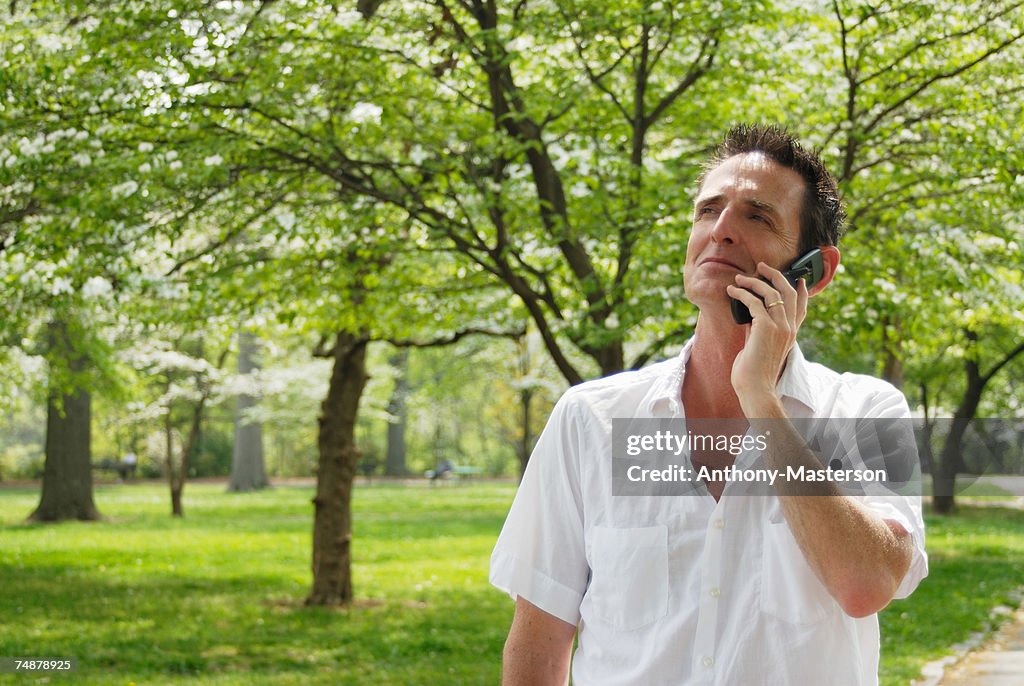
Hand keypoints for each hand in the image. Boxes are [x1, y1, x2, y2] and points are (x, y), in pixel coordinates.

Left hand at [725, 263, 807, 412]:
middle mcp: (789, 328)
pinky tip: (731, 291)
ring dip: (753, 282)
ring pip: (771, 293)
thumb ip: (760, 330)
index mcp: (791, 334)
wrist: (756, 388)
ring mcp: (780, 327)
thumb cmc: (754, 372)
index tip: (798, 279)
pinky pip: (753, 302)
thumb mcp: (761, 346)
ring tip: (739, 279)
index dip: (802, 290)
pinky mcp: (765, 328)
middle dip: (776, 275)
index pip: (802, 307)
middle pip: (789, 292)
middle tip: (761, 266)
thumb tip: (751, 315)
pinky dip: (741, 293)